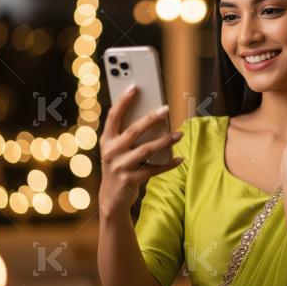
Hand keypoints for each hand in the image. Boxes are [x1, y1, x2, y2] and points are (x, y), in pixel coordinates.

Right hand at [98, 84, 183, 215]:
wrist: (111, 198)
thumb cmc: (118, 166)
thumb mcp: (116, 149)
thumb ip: (127, 134)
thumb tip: (152, 114)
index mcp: (106, 140)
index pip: (113, 116)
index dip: (123, 100)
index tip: (134, 86)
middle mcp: (110, 152)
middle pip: (133, 131)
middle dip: (151, 118)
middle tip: (166, 109)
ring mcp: (119, 167)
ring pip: (146, 150)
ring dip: (164, 141)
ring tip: (179, 134)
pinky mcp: (130, 180)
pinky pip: (153, 170)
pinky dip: (168, 164)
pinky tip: (180, 159)